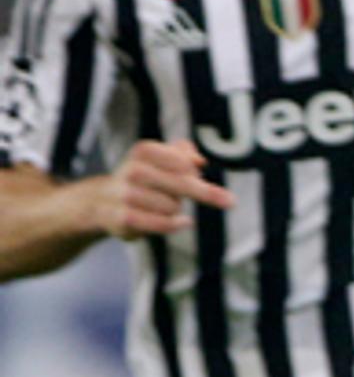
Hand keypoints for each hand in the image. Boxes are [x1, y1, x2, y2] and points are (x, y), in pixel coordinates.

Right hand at [94, 140, 232, 237]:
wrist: (100, 203)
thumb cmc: (143, 180)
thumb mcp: (160, 159)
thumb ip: (182, 153)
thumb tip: (199, 160)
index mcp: (142, 152)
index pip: (178, 159)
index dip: (191, 167)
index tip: (198, 171)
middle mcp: (131, 171)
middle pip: (182, 182)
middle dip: (205, 192)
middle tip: (230, 201)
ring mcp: (125, 195)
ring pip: (172, 206)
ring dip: (175, 209)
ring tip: (161, 207)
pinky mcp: (123, 218)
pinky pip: (160, 223)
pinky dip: (174, 224)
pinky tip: (184, 222)